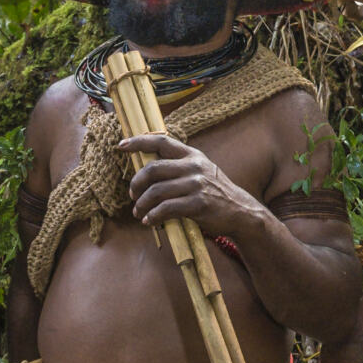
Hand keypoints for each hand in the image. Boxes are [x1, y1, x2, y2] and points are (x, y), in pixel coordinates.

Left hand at [121, 132, 251, 235]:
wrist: (240, 212)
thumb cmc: (214, 192)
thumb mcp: (201, 170)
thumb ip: (179, 166)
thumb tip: (147, 168)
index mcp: (192, 155)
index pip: (161, 141)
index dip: (139, 142)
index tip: (121, 146)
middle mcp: (194, 166)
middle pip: (153, 169)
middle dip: (136, 183)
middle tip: (132, 195)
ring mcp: (196, 185)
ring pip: (156, 191)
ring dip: (142, 204)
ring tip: (138, 212)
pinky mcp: (198, 204)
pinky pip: (166, 209)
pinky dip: (153, 216)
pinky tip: (149, 221)